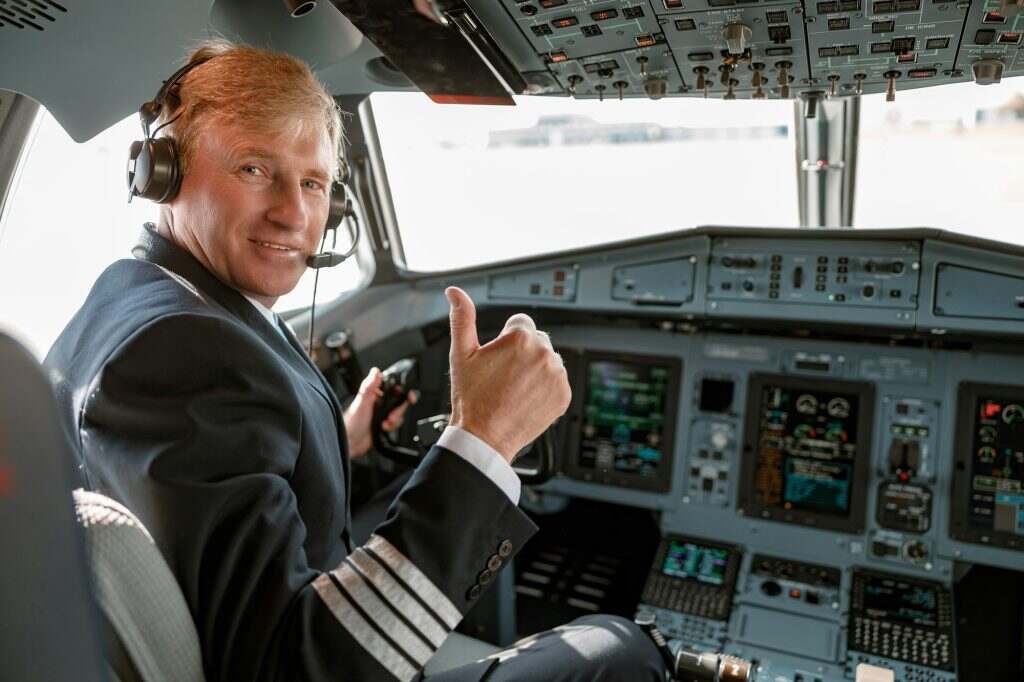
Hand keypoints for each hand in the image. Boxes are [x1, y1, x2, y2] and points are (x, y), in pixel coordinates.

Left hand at [343, 367, 417, 458]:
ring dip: (395, 419)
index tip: (408, 395)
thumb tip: (376, 371)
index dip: (403, 391)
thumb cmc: (350, 422)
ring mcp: (382, 414)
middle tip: (392, 415)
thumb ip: (369, 386)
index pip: (393, 388)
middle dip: (399, 409)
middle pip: (400, 402)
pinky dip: (393, 427)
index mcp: (374, 393)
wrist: (350, 442)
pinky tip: (384, 428)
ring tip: (385, 423)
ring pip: (399, 413)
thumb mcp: (362, 401)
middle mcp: (379, 402)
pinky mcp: (384, 425)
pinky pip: (396, 424)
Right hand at [445, 286, 570, 461]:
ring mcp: (556, 375)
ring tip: (514, 387)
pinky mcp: (564, 394)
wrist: (485, 437)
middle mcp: (544, 352)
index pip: (520, 323)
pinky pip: (557, 381)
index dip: (505, 340)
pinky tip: (526, 397)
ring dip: (535, 369)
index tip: (498, 359)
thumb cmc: (471, 398)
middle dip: (522, 352)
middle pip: (536, 340)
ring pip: (547, 360)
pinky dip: (545, 387)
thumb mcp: (461, 354)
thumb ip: (462, 318)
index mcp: (520, 338)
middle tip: (503, 375)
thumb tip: (455, 292)